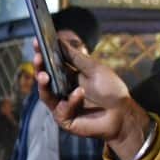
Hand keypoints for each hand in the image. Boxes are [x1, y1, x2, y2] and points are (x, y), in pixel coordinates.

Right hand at [34, 37, 150, 159]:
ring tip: (45, 76)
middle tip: (38, 58)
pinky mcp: (64, 119)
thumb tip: (59, 40)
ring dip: (44, 84)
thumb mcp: (93, 68)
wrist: (123, 114)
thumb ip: (75, 56)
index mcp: (67, 76)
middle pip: (44, 78)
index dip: (43, 54)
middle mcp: (62, 90)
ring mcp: (61, 105)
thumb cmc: (111, 91)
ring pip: (45, 94)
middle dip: (39, 67)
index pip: (51, 64)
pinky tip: (80, 93)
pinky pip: (61, 109)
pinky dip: (71, 100)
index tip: (37, 42)